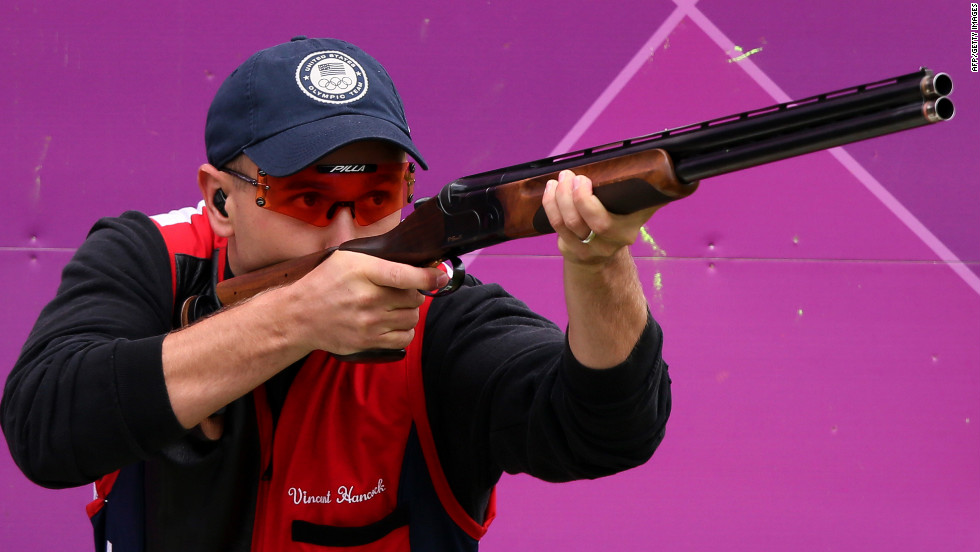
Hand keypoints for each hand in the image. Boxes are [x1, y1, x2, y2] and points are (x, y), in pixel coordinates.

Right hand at [282, 250, 449, 354]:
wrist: (300, 316)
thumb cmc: (325, 283)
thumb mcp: (347, 259)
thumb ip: (379, 259)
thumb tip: (413, 261)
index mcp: (362, 272)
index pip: (404, 275)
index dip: (428, 276)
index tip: (440, 276)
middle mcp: (368, 298)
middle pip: (413, 297)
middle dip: (413, 293)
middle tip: (401, 291)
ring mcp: (369, 323)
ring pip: (411, 318)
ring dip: (410, 311)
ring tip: (396, 306)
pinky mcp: (368, 341)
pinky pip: (404, 338)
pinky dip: (406, 330)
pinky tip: (395, 323)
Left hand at [541, 170, 659, 265]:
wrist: (605, 254)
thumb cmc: (621, 220)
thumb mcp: (638, 210)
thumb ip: (651, 194)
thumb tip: (673, 174)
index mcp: (626, 231)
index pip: (604, 222)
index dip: (587, 202)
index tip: (583, 179)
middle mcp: (607, 244)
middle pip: (582, 222)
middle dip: (572, 196)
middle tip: (570, 175)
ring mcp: (587, 250)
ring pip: (566, 224)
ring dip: (558, 198)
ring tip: (560, 179)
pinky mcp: (570, 251)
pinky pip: (557, 227)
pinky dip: (550, 206)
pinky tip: (551, 190)